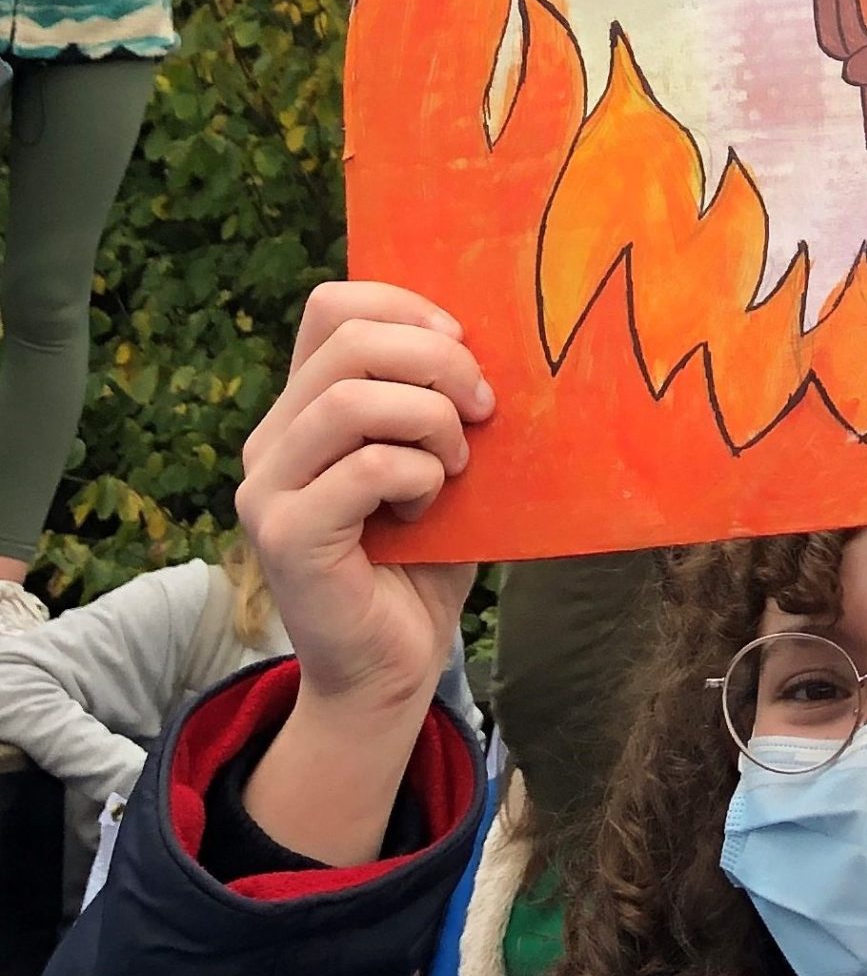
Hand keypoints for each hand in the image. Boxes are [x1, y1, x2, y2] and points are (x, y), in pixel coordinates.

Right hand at [233, 284, 490, 857]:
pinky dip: (417, 475)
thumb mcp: (436, 464)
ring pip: (349, 400)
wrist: (391, 669)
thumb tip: (490, 342)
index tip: (464, 346)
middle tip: (484, 409)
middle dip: (436, 362)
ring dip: (430, 421)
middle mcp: (270, 441)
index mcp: (302, 410)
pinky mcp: (285, 535)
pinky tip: (430, 507)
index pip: (333, 306)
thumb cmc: (425, 564)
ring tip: (457, 465)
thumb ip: (436, 404)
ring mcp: (267, 488)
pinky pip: (364, 469)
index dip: (406, 307)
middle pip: (347, 341)